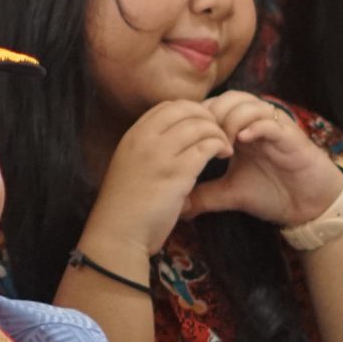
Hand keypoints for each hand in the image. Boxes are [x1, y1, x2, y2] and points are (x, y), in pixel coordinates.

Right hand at [85, 100, 230, 255]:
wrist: (118, 234)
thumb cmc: (125, 208)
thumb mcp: (130, 168)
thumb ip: (148, 151)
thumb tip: (174, 141)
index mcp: (133, 136)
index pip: (166, 107)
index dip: (189, 111)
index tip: (200, 126)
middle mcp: (145, 139)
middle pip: (186, 109)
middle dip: (207, 117)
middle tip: (218, 133)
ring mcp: (161, 154)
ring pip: (200, 126)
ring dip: (218, 133)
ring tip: (224, 147)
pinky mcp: (177, 172)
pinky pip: (207, 146)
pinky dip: (220, 146)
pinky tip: (224, 155)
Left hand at [182, 92, 342, 228]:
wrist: (309, 206)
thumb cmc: (273, 193)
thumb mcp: (230, 194)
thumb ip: (203, 195)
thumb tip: (175, 206)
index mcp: (240, 131)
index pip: (214, 107)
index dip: (199, 118)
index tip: (187, 138)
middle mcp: (256, 124)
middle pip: (229, 98)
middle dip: (213, 114)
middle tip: (205, 139)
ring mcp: (274, 128)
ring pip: (249, 104)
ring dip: (232, 119)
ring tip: (224, 142)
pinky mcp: (291, 137)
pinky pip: (271, 122)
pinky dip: (255, 127)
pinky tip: (243, 140)